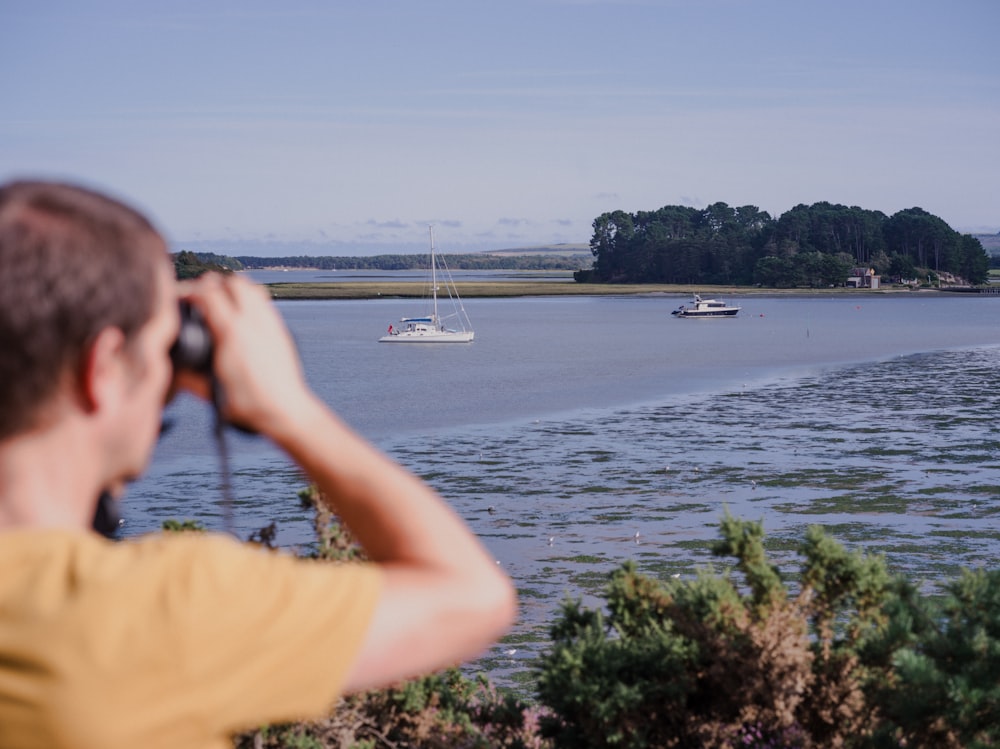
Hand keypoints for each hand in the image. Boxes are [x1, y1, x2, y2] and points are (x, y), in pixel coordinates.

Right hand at [178, 273, 314, 436]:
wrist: (285, 411)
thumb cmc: (248, 406)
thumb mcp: (210, 392)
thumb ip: (187, 376)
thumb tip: (171, 366)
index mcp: (232, 333)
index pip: (207, 293)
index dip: (188, 290)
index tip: (178, 298)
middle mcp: (253, 322)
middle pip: (230, 281)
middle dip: (211, 284)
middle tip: (198, 297)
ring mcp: (270, 324)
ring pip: (251, 286)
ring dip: (232, 288)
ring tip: (219, 301)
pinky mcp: (280, 330)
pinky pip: (263, 301)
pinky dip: (249, 298)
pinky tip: (240, 314)